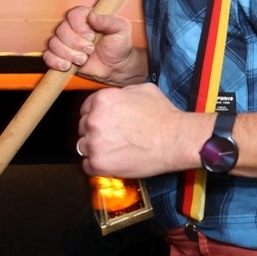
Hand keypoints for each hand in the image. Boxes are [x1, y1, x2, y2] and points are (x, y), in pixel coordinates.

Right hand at [43, 6, 145, 84]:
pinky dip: (56, 62)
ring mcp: (65, 42)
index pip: (73, 15)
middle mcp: (73, 27)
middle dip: (76, 44)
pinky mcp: (60, 55)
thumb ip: (108, 21)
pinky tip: (68, 66)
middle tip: (90, 50)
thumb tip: (92, 15)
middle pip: (61, 30)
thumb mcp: (121, 29)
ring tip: (83, 60)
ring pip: (54, 43)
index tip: (91, 36)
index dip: (79, 27)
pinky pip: (47, 56)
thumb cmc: (119, 45)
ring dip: (68, 54)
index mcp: (86, 17)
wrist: (116, 66)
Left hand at [77, 83, 200, 177]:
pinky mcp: (98, 163)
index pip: (85, 109)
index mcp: (102, 100)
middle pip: (83, 128)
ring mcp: (94, 143)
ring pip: (83, 147)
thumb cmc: (163, 115)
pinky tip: (112, 161)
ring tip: (114, 150)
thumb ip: (122, 92)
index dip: (96, 116)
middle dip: (95, 132)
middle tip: (112, 137)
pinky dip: (97, 165)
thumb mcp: (143, 90)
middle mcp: (94, 120)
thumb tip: (118, 97)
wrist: (174, 138)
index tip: (104, 123)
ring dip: (95, 149)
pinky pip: (87, 166)